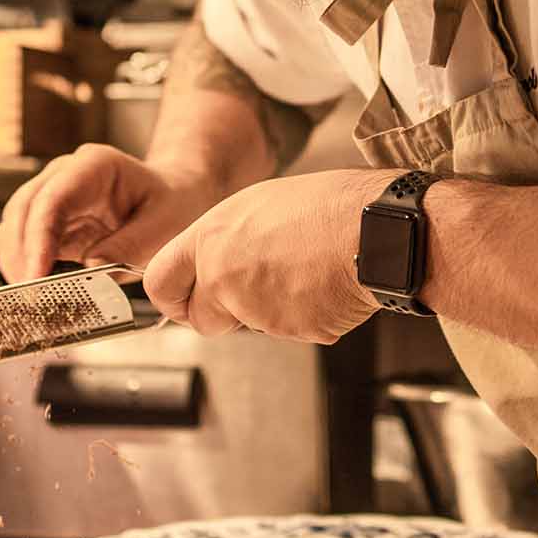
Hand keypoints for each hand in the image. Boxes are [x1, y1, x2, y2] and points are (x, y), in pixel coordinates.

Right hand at [0, 144, 224, 282]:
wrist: (175, 199)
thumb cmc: (173, 206)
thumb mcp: (164, 226)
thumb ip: (130, 245)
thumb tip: (90, 265)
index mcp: (94, 166)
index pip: (52, 200)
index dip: (38, 240)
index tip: (36, 277)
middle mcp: (65, 175)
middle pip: (23, 212)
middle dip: (22, 257)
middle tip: (31, 299)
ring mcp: (53, 196)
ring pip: (15, 228)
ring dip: (18, 265)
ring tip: (33, 301)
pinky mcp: (51, 223)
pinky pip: (26, 245)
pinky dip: (27, 269)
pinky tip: (39, 293)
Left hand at [143, 170, 395, 342]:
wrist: (378, 231)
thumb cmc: (331, 207)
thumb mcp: (261, 204)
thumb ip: (228, 239)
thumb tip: (218, 259)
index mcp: (212, 237)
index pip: (160, 281)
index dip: (171, 297)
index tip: (182, 300)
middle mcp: (224, 274)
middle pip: (200, 320)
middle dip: (221, 316)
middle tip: (253, 293)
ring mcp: (254, 308)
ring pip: (249, 327)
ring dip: (269, 312)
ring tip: (303, 273)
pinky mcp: (287, 332)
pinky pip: (288, 332)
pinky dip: (303, 318)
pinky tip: (322, 287)